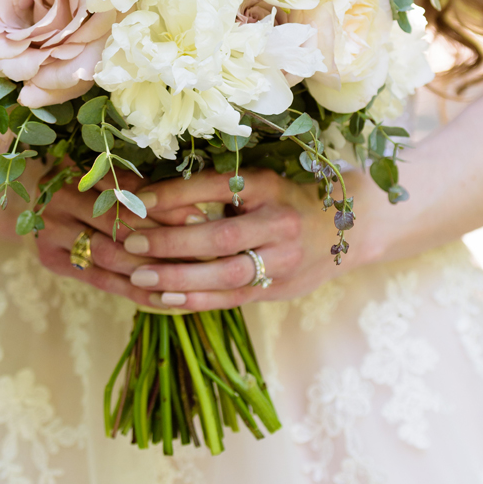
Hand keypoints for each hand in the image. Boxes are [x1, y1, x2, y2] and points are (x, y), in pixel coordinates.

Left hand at [37, 170, 348, 310]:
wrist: (349, 229)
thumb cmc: (290, 199)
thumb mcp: (263, 183)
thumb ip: (221, 191)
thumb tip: (153, 195)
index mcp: (270, 187)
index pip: (217, 187)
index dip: (176, 194)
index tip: (139, 200)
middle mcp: (279, 223)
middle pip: (221, 237)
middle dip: (172, 243)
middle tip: (133, 245)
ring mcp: (282, 260)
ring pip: (226, 274)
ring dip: (179, 278)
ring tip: (141, 277)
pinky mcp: (279, 288)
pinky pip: (232, 297)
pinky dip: (196, 300)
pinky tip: (165, 298)